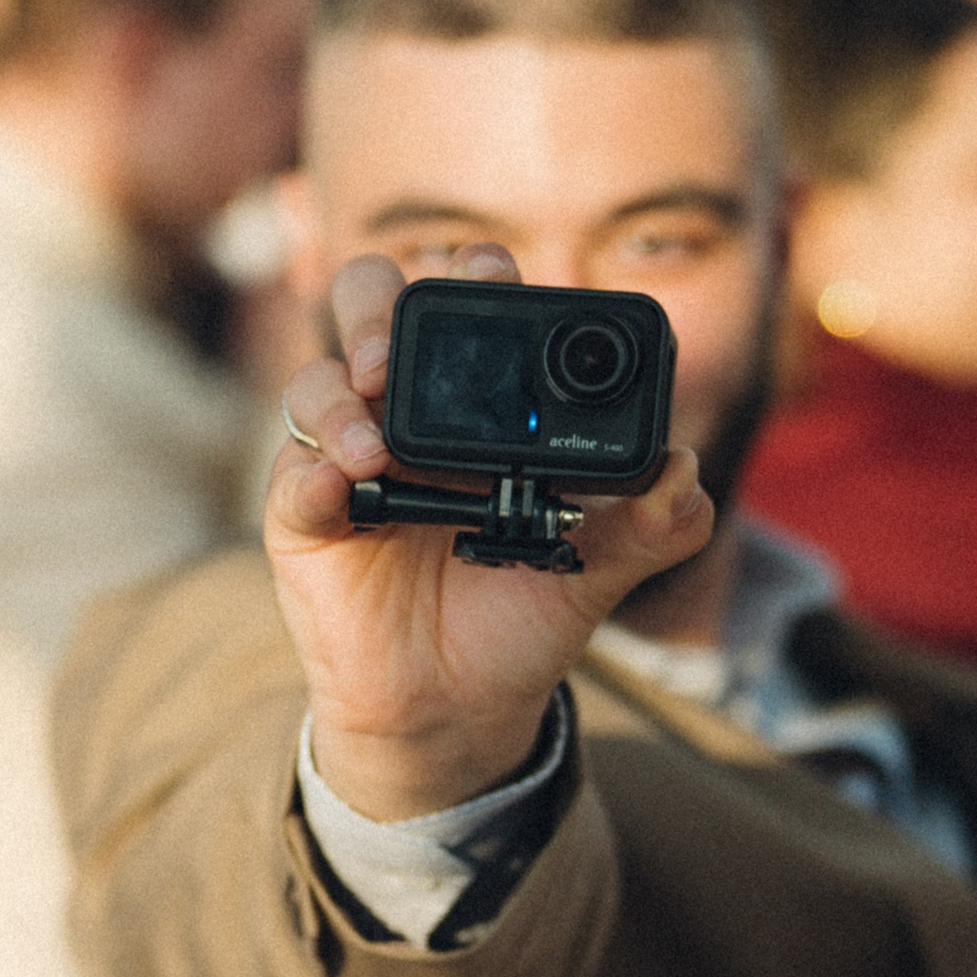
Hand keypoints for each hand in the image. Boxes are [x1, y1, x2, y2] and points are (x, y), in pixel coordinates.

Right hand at [268, 245, 713, 820]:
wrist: (465, 705)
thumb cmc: (523, 611)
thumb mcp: (603, 566)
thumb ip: (655, 520)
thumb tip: (685, 475)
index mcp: (479, 400)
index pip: (469, 307)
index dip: (473, 272)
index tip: (489, 271)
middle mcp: (405, 412)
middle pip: (368, 308)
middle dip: (377, 307)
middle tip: (398, 354)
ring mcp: (349, 459)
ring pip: (314, 384)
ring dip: (337, 399)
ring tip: (373, 449)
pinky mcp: (307, 518)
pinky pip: (291, 480)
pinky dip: (308, 478)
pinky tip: (336, 492)